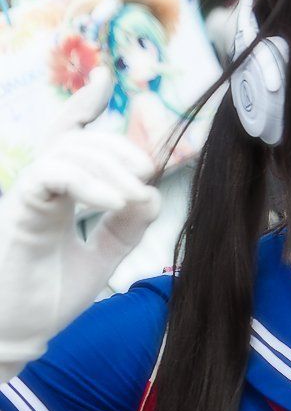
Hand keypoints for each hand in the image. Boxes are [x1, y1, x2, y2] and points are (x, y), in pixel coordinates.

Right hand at [0, 68, 160, 379]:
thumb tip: (152, 193)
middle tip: (144, 171)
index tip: (105, 77)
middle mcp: (41, 189)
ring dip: (109, 166)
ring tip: (133, 196)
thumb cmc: (50, 298)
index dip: (85, 105)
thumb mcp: (102, 257)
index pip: (69, 139)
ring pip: (67, 152)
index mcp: (58, 195)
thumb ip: (126, 226)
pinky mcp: (21, 211)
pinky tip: (115, 201)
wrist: (18, 334)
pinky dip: (88, 183)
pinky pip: (52, 176)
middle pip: (76, 139)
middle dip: (115, 146)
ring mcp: (28, 196)